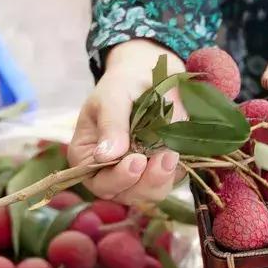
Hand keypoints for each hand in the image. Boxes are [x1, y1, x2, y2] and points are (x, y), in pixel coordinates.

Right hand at [70, 39, 184, 202]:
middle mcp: (109, 171)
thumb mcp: (113, 96)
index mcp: (87, 156)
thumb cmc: (123, 83)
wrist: (150, 73)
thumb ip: (111, 124)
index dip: (117, 178)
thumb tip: (105, 156)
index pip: (98, 181)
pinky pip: (170, 180)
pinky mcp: (160, 170)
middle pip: (125, 193)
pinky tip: (180, 151)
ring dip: (163, 178)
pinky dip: (177, 170)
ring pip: (149, 192)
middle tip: (164, 158)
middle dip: (145, 181)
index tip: (136, 161)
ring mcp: (137, 174)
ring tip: (172, 154)